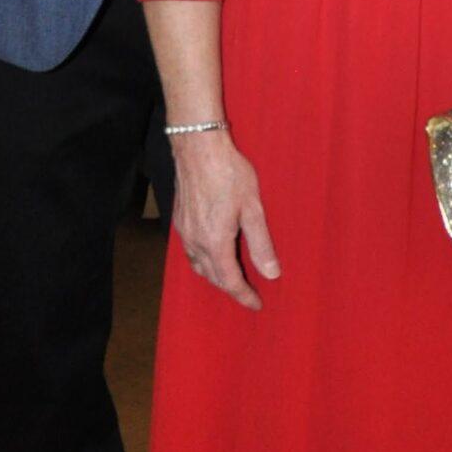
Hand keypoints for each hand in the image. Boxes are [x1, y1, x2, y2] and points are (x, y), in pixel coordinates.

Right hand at [170, 130, 279, 312]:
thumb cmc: (228, 173)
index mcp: (215, 242)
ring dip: (215, 277)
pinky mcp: (179, 219)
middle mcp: (196, 241)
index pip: (230, 281)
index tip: (257, 304)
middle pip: (212, 277)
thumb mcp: (253, 208)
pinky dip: (203, 261)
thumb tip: (271, 273)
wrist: (198, 147)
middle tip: (249, 293)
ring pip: (198, 266)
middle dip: (230, 289)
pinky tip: (212, 254)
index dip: (244, 296)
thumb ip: (260, 244)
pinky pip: (190, 252)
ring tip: (231, 278)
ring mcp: (184, 231)